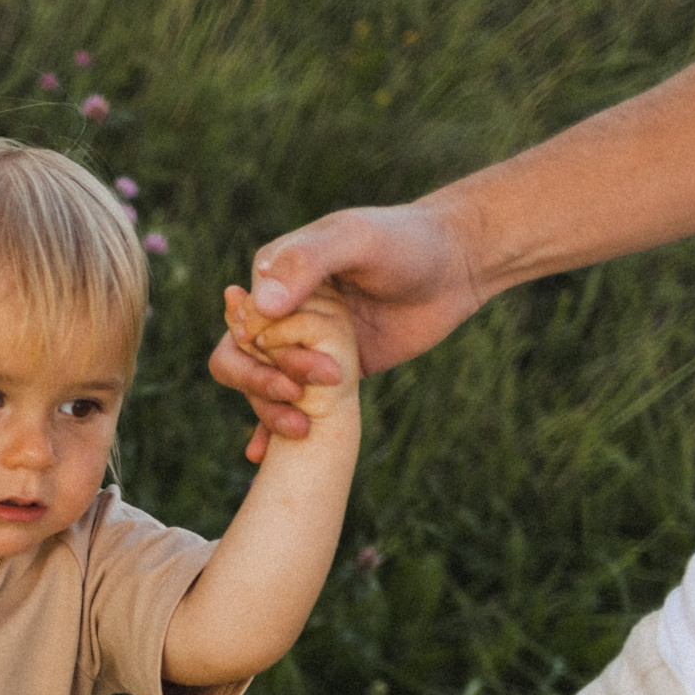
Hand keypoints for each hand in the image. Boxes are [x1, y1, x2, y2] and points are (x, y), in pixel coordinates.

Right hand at [209, 201, 483, 459]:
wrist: (455, 267)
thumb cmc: (405, 240)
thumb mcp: (354, 239)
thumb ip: (306, 264)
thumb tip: (260, 307)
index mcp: (274, 274)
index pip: (242, 322)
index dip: (259, 349)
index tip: (292, 364)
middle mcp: (280, 311)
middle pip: (239, 357)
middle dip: (261, 382)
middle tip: (299, 394)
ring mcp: (302, 343)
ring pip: (261, 385)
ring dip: (270, 410)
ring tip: (300, 428)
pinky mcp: (326, 371)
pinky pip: (290, 402)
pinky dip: (270, 428)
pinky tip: (259, 455)